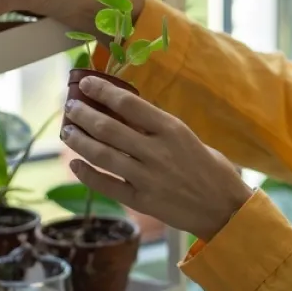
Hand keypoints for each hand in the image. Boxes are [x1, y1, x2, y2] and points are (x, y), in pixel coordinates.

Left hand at [61, 75, 253, 241]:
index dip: (103, 91)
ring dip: (80, 141)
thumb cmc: (209, 167)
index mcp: (172, 129)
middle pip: (109, 128)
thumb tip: (123, 112)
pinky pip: (107, 186)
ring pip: (102, 155)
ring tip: (68, 132)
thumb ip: (157, 127)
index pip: (128, 104)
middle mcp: (157, 151)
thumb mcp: (187, 137)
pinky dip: (87, 174)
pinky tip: (74, 165)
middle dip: (84, 115)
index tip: (86, 82)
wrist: (224, 207)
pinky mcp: (142, 201)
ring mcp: (147, 178)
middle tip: (71, 107)